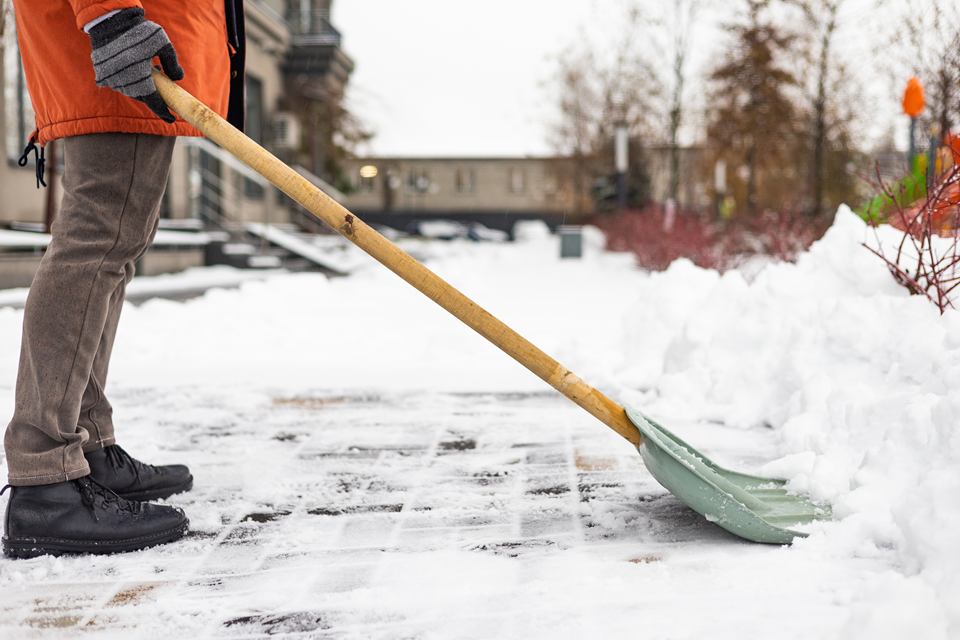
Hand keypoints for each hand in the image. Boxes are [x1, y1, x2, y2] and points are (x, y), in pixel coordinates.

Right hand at [88, 8, 183, 123]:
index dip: (164, 113)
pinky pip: (119, 83)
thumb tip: (178, 78)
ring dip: (141, 86)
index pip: (154, 103)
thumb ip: (173, 64)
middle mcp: (124, 84)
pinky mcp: (102, 74)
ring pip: (130, 90)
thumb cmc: (139, 32)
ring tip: (153, 71)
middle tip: (164, 88)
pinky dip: (129, 80)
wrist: (108, 20)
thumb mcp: (163, 44)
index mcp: (140, 80)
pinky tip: (137, 68)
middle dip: (153, 95)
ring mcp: (110, 80)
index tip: (172, 119)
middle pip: (142, 97)